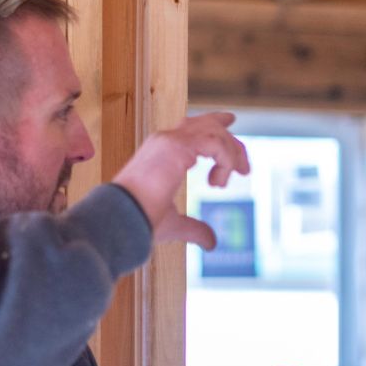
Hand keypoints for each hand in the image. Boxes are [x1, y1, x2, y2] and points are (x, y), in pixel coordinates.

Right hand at [112, 111, 249, 248]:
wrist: (121, 219)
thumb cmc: (139, 221)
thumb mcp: (174, 224)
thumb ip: (194, 229)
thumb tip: (211, 242)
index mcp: (162, 152)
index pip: (192, 127)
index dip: (215, 122)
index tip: (230, 122)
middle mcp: (165, 140)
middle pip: (207, 124)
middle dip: (231, 142)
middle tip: (245, 169)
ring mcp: (169, 140)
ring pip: (214, 132)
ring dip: (231, 154)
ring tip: (238, 176)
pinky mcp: (176, 147)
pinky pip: (215, 143)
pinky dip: (225, 160)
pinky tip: (219, 183)